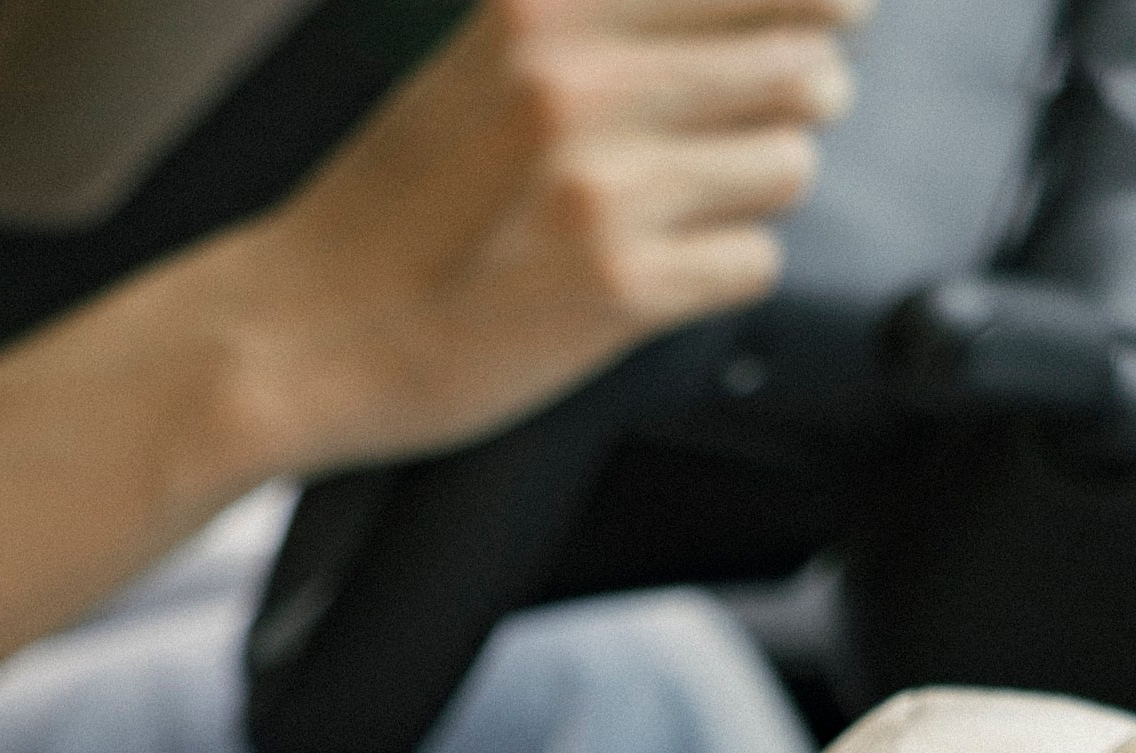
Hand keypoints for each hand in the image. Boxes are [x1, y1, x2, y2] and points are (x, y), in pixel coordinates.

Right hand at [227, 0, 866, 478]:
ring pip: (790, 163)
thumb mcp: (490, 52)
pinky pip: (752, 263)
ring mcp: (605, 191)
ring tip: (684, 206)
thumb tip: (765, 9)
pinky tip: (657, 273)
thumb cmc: (392, 206)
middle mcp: (583, 83)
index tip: (838, 9)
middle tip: (748, 124)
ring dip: (757, 187)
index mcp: (554, 6)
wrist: (297, 336)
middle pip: (804, 59)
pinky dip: (721, 271)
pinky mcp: (618, 293)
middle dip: (796, 95)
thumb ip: (606, 16)